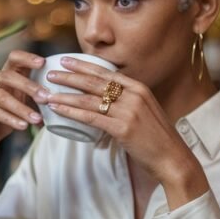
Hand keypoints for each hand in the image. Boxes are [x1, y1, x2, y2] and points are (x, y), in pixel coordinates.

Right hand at [0, 50, 45, 154]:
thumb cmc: (10, 115)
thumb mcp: (26, 103)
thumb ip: (39, 98)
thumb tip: (64, 98)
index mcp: (6, 73)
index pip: (15, 58)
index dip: (27, 58)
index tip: (43, 63)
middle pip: (9, 75)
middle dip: (29, 86)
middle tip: (45, 98)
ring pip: (2, 96)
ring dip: (22, 108)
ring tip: (37, 119)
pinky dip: (10, 119)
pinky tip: (23, 126)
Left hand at [42, 57, 204, 192]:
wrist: (172, 158)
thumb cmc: (157, 139)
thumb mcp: (145, 113)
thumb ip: (128, 106)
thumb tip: (108, 106)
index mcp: (139, 88)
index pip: (106, 72)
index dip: (84, 65)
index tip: (66, 60)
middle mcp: (134, 95)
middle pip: (94, 82)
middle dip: (69, 76)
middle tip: (50, 74)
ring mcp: (129, 111)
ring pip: (89, 100)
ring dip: (64, 96)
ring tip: (46, 94)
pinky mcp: (123, 128)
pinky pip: (91, 117)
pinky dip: (71, 112)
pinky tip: (58, 110)